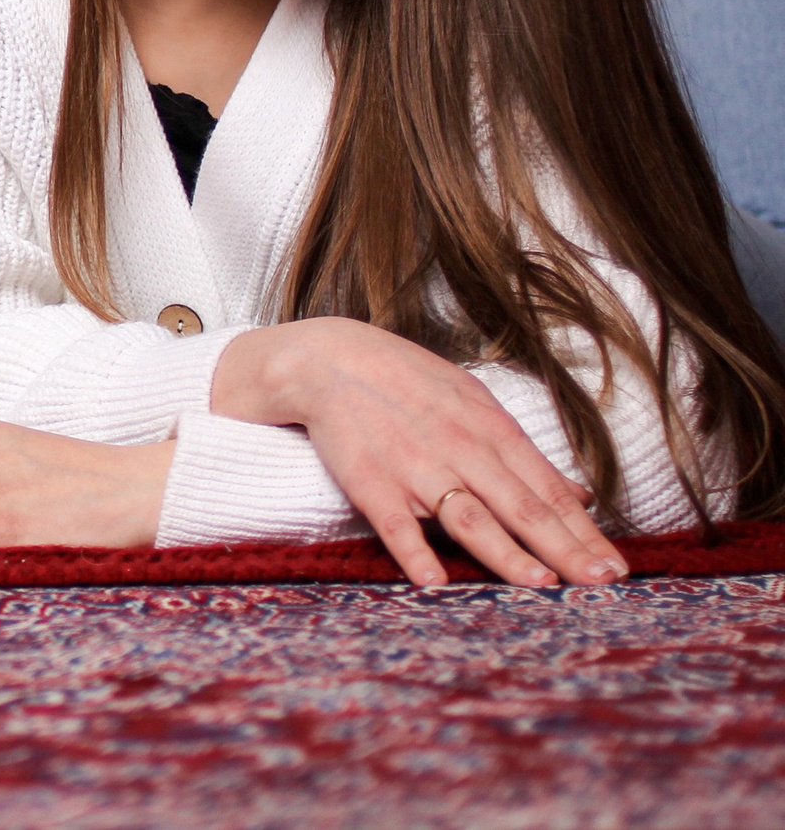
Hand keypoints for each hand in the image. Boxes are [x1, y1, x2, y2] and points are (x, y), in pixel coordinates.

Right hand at [214, 317, 626, 589]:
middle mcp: (461, 451)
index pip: (548, 490)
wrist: (331, 360)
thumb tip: (580, 493)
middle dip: (564, 548)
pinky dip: (414, 551)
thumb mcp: (475, 404)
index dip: (584, 531)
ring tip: (540, 585)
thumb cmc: (410, 383)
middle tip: (601, 584)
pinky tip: (433, 581)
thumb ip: (524, 455)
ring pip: (468, 517)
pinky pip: (395, 523)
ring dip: (505, 553)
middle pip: (521, 507)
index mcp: (491, 431)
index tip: (617, 568)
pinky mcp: (370, 481)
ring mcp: (415, 468)